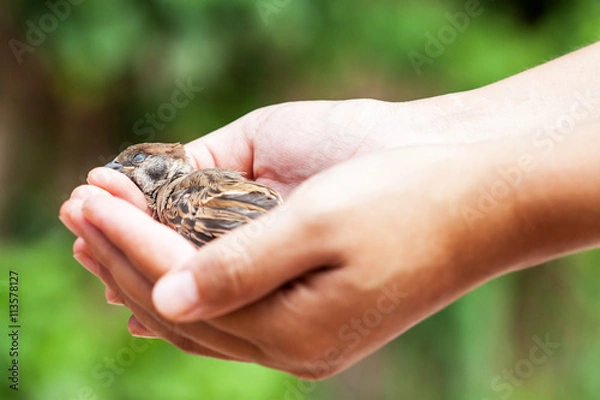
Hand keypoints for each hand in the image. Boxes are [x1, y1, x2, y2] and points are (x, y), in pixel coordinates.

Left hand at [60, 135, 519, 377]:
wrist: (483, 200)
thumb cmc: (408, 200)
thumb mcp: (321, 224)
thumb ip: (240, 267)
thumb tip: (166, 298)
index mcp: (296, 331)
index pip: (182, 285)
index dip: (127, 240)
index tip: (86, 197)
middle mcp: (294, 346)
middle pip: (182, 308)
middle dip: (122, 256)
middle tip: (74, 210)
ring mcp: (305, 336)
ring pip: (200, 313)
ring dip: (146, 271)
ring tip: (98, 236)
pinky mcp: (314, 315)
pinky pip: (231, 309)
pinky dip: (186, 287)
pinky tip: (160, 275)